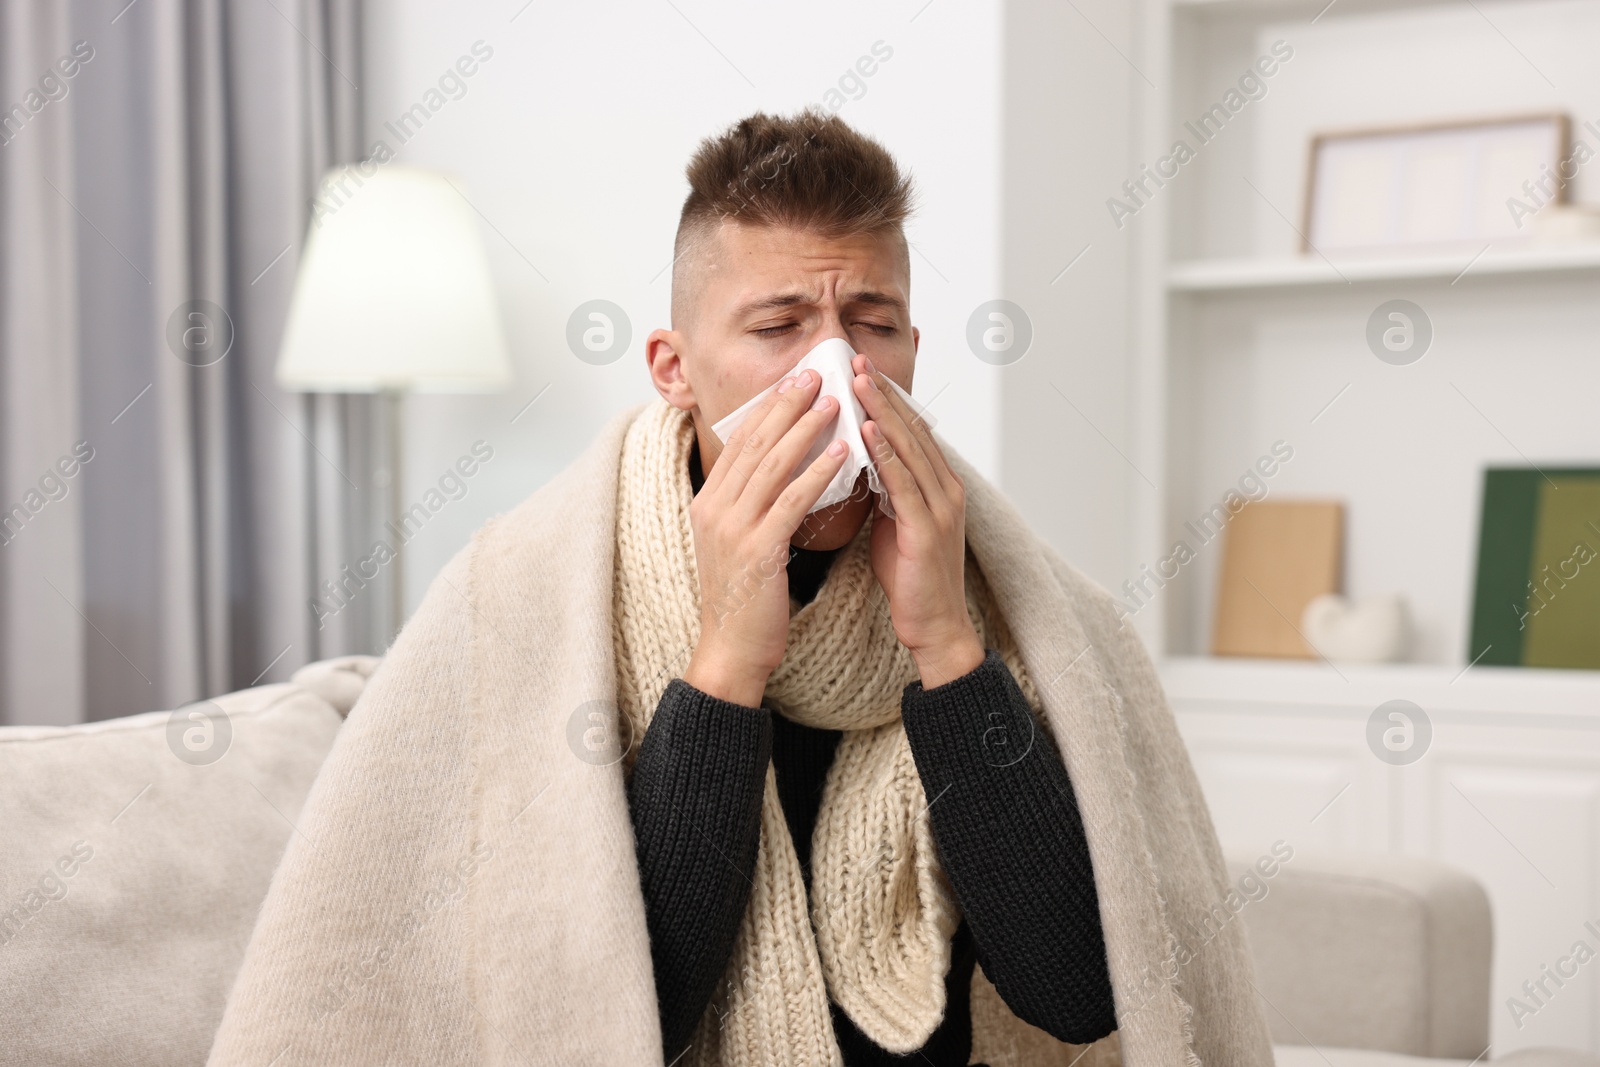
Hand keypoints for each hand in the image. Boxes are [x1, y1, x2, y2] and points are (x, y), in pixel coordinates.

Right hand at [683, 368, 849, 706]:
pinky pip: (791, 501)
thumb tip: (778, 469)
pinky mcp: (756, 550)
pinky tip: (842, 453)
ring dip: (806, 430)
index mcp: (709, 502)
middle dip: (787, 406)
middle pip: (754, 444)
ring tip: (835, 403)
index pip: (741, 443)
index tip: (794, 381)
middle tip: (816, 375)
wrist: (731, 649)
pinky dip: (817, 472)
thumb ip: (751, 504)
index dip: (768, 409)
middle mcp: (714, 508)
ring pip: (772, 465)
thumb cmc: (744, 598)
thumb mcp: (740, 541)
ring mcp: (732, 528)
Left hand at [850, 353, 984, 689]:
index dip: (886, 398)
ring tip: (857, 381)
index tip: (860, 370)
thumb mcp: (894, 522)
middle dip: (882, 393)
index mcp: (938, 485)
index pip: (910, 430)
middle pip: (912, 429)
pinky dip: (885, 453)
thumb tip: (857, 461)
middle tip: (856, 359)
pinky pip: (903, 483)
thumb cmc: (911, 577)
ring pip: (909, 448)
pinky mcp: (928, 528)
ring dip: (882, 412)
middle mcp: (946, 488)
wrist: (934, 626)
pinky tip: (865, 431)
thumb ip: (884, 490)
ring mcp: (941, 507)